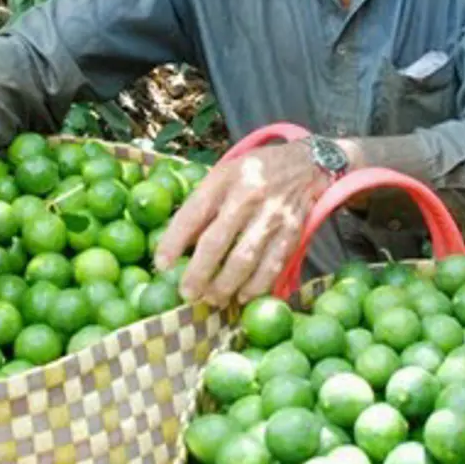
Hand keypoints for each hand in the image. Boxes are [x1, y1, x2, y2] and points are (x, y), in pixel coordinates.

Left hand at [153, 142, 328, 307]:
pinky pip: (272, 266)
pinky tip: (242, 296)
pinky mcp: (293, 232)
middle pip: (216, 242)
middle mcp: (248, 196)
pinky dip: (256, 286)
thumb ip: (201, 206)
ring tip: (212, 299)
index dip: (173, 241)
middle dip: (198, 273)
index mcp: (224, 179)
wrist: (304, 164)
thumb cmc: (252, 174)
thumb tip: (176, 246)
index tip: (161, 265)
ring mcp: (272, 216)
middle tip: (187, 294)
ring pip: (244, 259)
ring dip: (225, 286)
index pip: (193, 213)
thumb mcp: (222, 176)